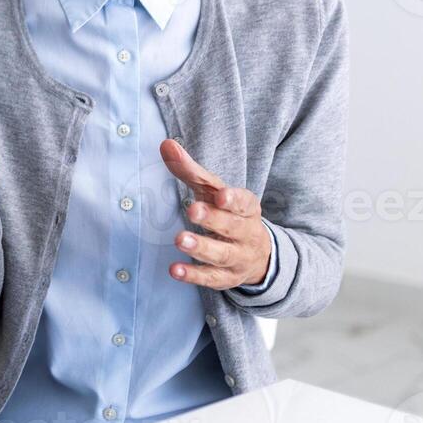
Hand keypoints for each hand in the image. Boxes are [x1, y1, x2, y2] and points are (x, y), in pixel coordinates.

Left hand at [161, 139, 273, 288]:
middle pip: (232, 226)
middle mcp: (246, 232)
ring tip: (180, 239)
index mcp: (246, 207)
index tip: (221, 195)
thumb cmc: (227, 213)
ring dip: (201, 247)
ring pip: (222, 254)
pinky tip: (174, 270)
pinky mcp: (226, 277)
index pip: (243, 201)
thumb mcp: (212, 191)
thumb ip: (189, 170)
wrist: (256, 254)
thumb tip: (166, 144)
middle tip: (192, 211)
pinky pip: (211, 278)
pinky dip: (193, 275)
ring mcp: (238, 257)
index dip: (233, 199)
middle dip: (214, 219)